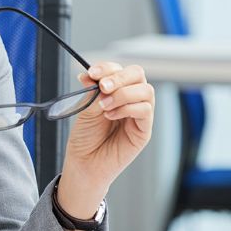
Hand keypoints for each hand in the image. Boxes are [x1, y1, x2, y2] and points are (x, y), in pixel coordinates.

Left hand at [58, 62, 153, 215]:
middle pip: (138, 74)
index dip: (107, 68)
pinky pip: (145, 110)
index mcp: (116, 91)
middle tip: (102, 87)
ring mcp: (139, 114)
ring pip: (146, 90)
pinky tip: (111, 116)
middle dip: (119, 77)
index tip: (92, 73)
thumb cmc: (85, 138)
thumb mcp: (85, 109)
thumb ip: (93, 92)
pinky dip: (127, 108)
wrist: (84, 163)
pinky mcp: (144, 130)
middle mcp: (130, 99)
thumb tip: (92, 76)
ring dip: (123, 94)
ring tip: (104, 107)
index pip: (120, 69)